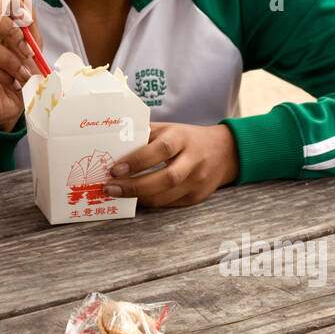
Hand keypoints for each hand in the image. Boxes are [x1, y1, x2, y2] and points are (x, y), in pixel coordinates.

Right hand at [0, 6, 43, 131]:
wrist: (11, 108)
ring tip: (24, 73)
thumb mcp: (32, 49)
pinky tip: (13, 82)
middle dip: (13, 33)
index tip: (28, 19)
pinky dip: (2, 74)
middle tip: (29, 51)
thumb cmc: (20, 76)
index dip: (13, 4)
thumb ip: (30, 27)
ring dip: (10, 58)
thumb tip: (27, 4)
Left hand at [103, 123, 239, 207]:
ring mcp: (198, 181)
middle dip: (135, 186)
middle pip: (166, 178)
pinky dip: (150, 202)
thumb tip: (112, 143)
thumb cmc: (186, 138)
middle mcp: (193, 160)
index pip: (161, 149)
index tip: (115, 169)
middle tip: (110, 188)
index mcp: (182, 138)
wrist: (224, 151)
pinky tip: (135, 198)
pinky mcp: (197, 197)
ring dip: (139, 198)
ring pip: (167, 196)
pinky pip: (170, 204)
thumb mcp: (168, 129)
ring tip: (117, 194)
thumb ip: (144, 134)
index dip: (137, 161)